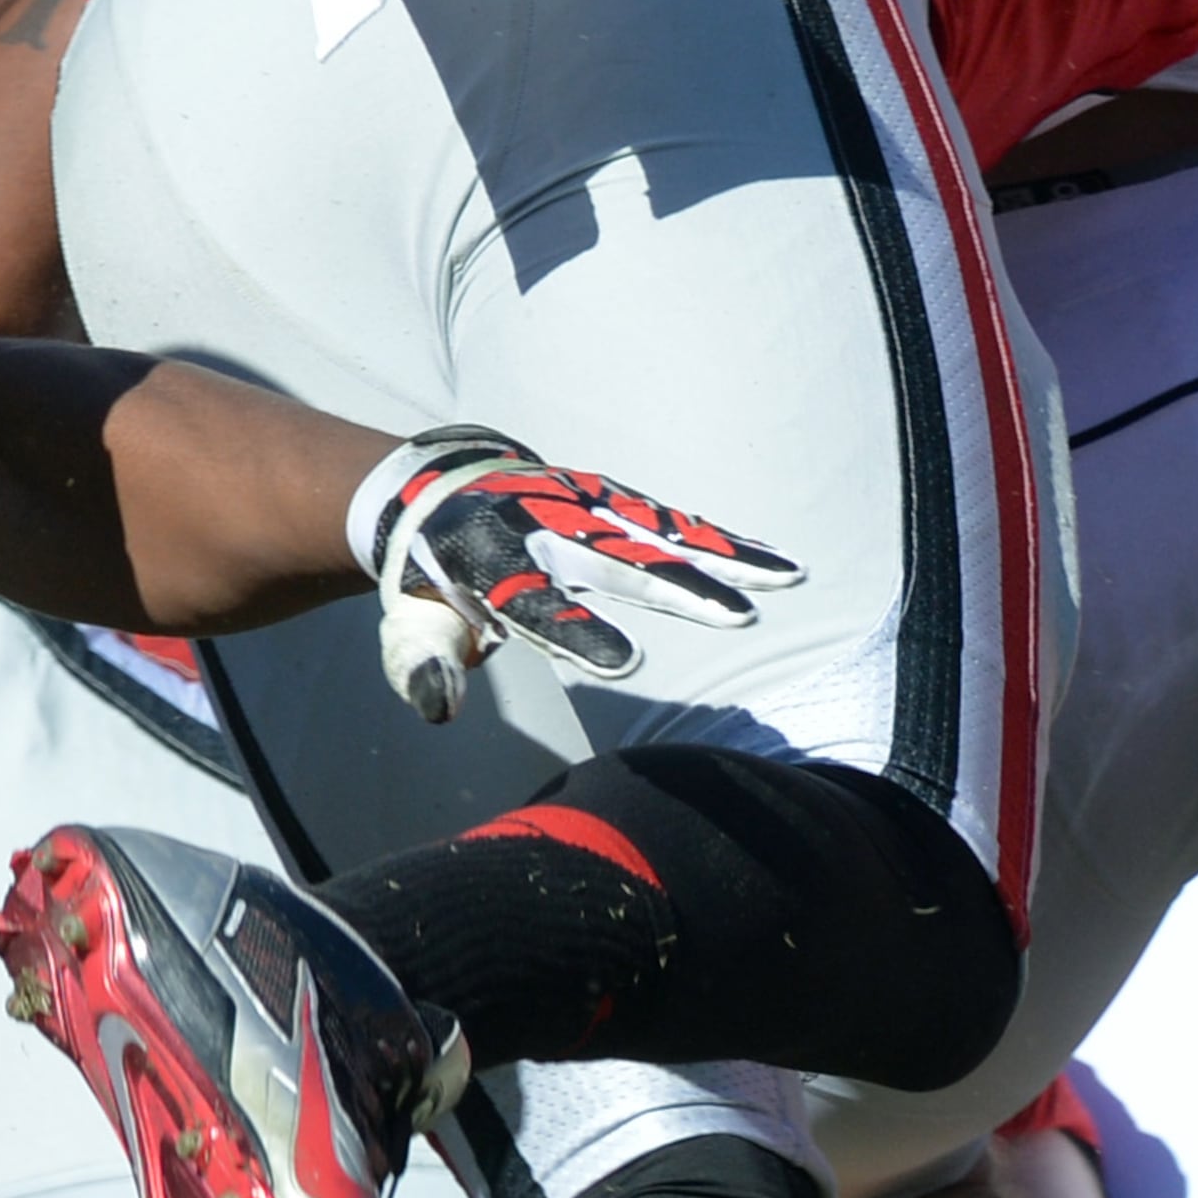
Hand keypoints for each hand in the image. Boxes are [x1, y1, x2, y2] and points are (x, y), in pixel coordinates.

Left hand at [351, 425, 803, 721]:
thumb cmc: (430, 581)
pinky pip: (671, 520)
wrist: (436, 490)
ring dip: (723, 557)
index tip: (627, 665)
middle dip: (677, 589)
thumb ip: (425, 667)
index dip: (577, 631)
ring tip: (786, 579)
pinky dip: (722, 539)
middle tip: (739, 618)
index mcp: (485, 563)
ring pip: (658, 532)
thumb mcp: (410, 629)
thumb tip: (440, 707)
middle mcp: (540, 527)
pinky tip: (774, 562)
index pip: (532, 604)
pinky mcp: (608, 499)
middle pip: (615, 561)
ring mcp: (579, 506)